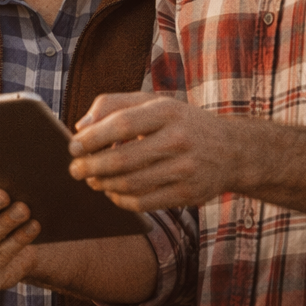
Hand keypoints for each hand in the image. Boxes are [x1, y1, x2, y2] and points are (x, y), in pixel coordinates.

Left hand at [67, 92, 238, 210]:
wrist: (232, 150)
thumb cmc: (180, 122)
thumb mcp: (152, 103)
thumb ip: (113, 105)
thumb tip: (81, 126)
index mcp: (166, 112)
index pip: (121, 124)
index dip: (92, 137)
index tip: (72, 146)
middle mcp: (179, 139)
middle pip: (123, 159)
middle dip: (91, 167)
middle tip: (75, 170)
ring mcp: (186, 169)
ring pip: (131, 184)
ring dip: (103, 185)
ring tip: (92, 180)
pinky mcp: (189, 194)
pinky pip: (145, 203)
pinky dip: (121, 201)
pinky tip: (112, 193)